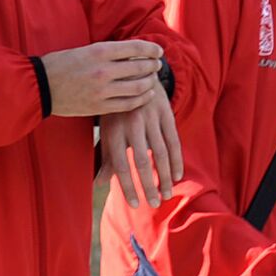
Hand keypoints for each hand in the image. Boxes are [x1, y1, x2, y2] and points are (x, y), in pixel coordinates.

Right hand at [43, 39, 163, 117]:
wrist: (40, 86)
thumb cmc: (60, 64)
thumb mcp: (84, 50)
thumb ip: (107, 52)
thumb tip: (131, 53)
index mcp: (99, 51)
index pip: (135, 48)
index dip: (151, 49)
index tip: (159, 51)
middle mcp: (103, 70)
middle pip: (140, 68)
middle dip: (153, 66)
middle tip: (157, 65)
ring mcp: (102, 90)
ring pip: (137, 87)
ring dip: (149, 83)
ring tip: (153, 80)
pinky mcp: (99, 107)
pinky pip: (128, 104)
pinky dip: (141, 99)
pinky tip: (146, 95)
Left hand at [98, 90, 183, 208]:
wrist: (133, 71)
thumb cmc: (116, 108)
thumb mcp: (106, 129)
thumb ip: (106, 156)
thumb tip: (98, 183)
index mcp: (113, 130)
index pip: (120, 164)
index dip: (127, 186)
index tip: (133, 203)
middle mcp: (131, 124)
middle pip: (141, 161)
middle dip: (148, 186)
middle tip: (153, 204)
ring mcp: (150, 118)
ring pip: (160, 152)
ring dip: (165, 176)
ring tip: (166, 194)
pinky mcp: (165, 113)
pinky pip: (173, 141)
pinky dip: (176, 160)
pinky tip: (177, 175)